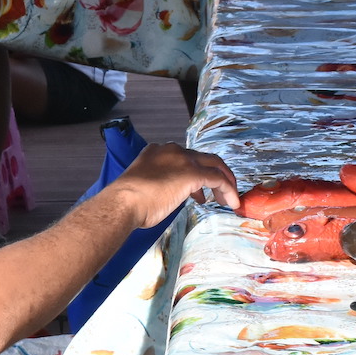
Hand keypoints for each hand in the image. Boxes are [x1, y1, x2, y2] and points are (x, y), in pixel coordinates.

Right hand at [108, 142, 239, 227]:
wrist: (123, 202)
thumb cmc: (127, 202)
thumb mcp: (142, 186)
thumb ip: (159, 184)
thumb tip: (168, 195)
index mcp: (158, 151)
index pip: (186, 158)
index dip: (196, 173)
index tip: (198, 192)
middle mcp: (172, 151)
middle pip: (204, 158)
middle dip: (216, 174)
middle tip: (220, 192)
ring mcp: (183, 160)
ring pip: (215, 165)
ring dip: (225, 182)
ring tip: (227, 200)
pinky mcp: (193, 173)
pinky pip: (218, 179)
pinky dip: (229, 190)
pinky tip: (232, 203)